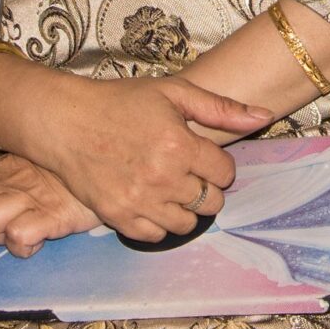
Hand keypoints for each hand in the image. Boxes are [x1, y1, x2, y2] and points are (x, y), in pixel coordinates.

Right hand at [0, 67, 269, 243]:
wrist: (64, 121)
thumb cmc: (116, 102)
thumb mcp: (169, 92)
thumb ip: (219, 107)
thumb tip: (265, 117)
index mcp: (178, 144)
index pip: (225, 172)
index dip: (213, 161)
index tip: (193, 150)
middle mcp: (163, 177)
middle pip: (211, 202)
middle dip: (202, 185)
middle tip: (178, 167)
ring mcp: (141, 201)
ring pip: (188, 223)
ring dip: (181, 206)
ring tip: (162, 183)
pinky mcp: (120, 218)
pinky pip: (157, 236)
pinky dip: (156, 221)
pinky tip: (144, 197)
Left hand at [0, 154, 98, 257]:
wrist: (108, 161)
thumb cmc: (67, 173)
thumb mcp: (29, 169)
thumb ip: (3, 184)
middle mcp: (9, 182)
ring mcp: (30, 197)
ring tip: (15, 236)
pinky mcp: (53, 215)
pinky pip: (19, 236)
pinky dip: (23, 247)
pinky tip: (38, 240)